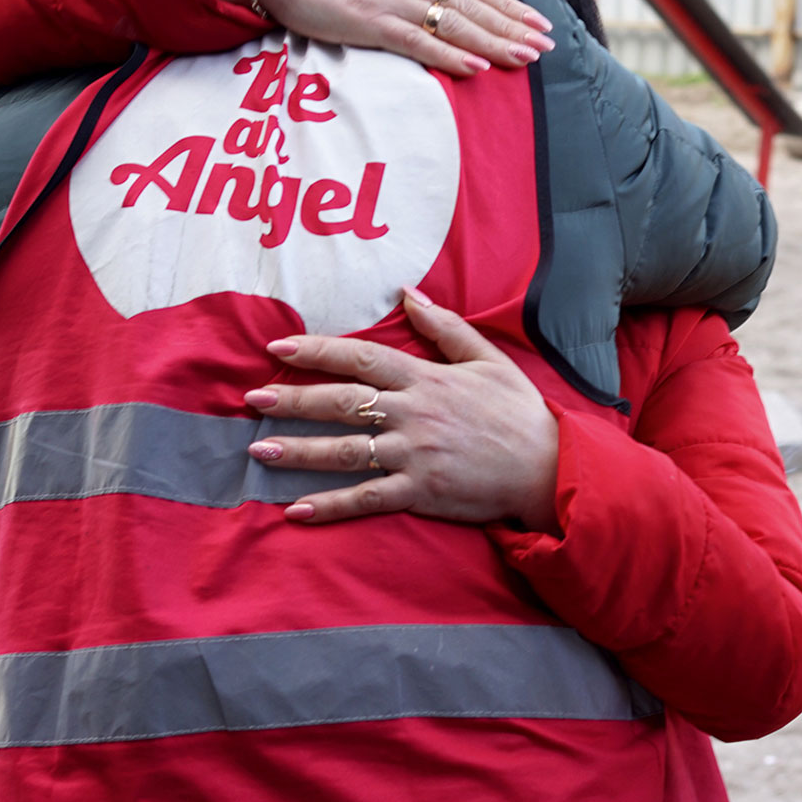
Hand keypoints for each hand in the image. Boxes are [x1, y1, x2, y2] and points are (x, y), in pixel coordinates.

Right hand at [213, 0, 557, 75]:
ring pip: (454, 25)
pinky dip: (447, 55)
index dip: (511, 5)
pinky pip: (417, 42)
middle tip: (548, 46)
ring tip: (525, 58)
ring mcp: (392, 1)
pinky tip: (474, 68)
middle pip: (474, 7)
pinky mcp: (370, 23)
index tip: (541, 22)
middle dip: (514, 28)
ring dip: (493, 43)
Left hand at [243, 285, 560, 530]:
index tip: (278, 347)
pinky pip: (367, 499)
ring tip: (259, 450)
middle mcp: (414, 414)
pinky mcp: (421, 491)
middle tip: (252, 400)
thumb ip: (445, 327)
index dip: (317, 351)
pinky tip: (296, 510)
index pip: (361, 358)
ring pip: (345, 452)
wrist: (549, 467)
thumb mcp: (488, 359)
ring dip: (299, 451)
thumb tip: (408, 292)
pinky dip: (331, 506)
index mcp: (427, 379)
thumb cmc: (518, 412)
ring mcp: (415, 455)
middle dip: (294, 400)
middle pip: (343, 403)